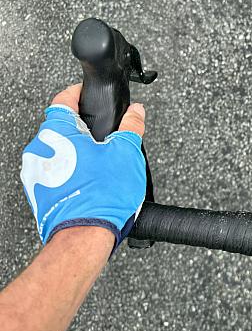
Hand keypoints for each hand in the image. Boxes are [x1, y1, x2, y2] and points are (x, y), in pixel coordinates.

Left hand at [20, 84, 146, 251]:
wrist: (84, 236)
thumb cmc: (103, 197)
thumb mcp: (127, 153)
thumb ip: (131, 126)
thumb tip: (136, 112)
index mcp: (58, 132)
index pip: (62, 99)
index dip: (77, 94)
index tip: (86, 94)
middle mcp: (40, 149)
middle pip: (60, 127)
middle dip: (81, 129)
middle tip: (102, 136)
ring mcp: (35, 172)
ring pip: (56, 151)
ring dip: (74, 151)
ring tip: (99, 164)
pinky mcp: (38, 191)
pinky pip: (53, 171)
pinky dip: (69, 171)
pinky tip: (89, 182)